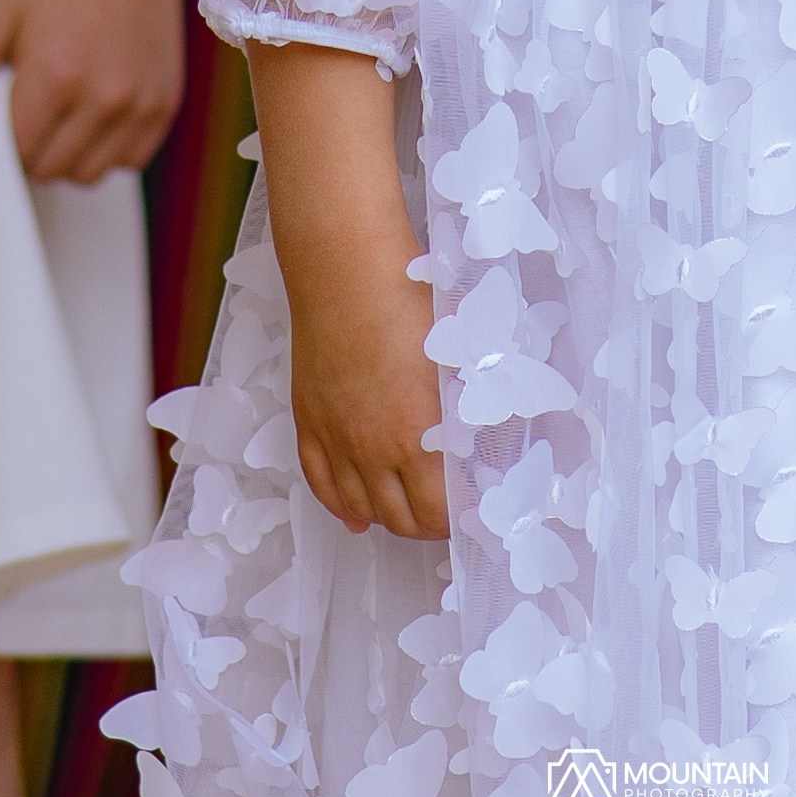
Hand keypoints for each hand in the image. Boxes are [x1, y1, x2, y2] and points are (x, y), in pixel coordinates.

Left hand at [0, 0, 184, 182]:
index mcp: (56, 75)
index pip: (15, 152)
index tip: (2, 105)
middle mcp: (104, 97)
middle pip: (50, 170)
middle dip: (31, 147)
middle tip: (32, 100)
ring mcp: (142, 103)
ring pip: (89, 173)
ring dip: (68, 154)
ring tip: (64, 105)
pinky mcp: (166, 102)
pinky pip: (129, 159)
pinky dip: (107, 147)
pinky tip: (97, 107)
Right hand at [288, 223, 448, 542]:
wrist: (346, 272)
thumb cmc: (409, 302)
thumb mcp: (456, 357)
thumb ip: (469, 405)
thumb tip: (486, 434)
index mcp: (416, 436)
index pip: (437, 511)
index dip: (456, 518)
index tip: (470, 509)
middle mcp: (372, 450)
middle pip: (398, 518)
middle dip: (424, 525)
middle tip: (440, 514)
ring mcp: (336, 440)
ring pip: (359, 507)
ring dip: (385, 519)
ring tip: (405, 513)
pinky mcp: (309, 423)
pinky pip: (320, 484)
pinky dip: (338, 507)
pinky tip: (353, 515)